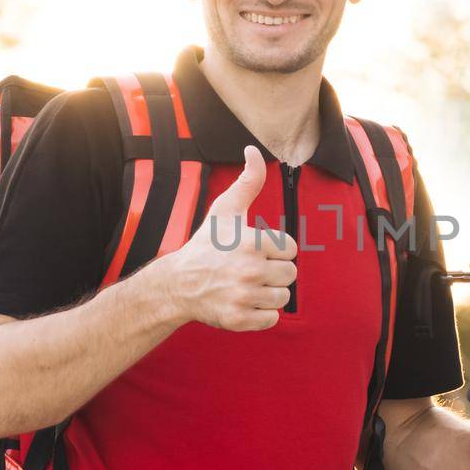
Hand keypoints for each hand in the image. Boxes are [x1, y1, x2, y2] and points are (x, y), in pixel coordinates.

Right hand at [148, 145, 296, 330]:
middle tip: (250, 270)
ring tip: (247, 286)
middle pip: (290, 275)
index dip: (276, 250)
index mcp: (252, 243)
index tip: (255, 251)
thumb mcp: (226, 210)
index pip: (291, 250)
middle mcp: (249, 271)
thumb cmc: (206, 244)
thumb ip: (247, 181)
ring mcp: (243, 297)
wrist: (177, 283)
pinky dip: (261, 314)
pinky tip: (244, 302)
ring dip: (269, 293)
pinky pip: (271, 319)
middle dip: (274, 272)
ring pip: (283, 298)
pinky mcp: (238, 320)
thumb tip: (253, 149)